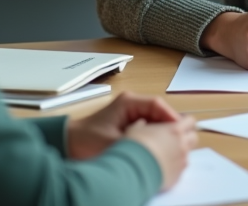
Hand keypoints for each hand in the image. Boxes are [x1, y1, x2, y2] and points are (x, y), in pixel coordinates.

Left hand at [66, 93, 182, 159]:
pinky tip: (159, 146)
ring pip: (156, 119)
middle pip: (159, 110)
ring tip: (171, 144)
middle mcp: (131, 103)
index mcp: (127, 102)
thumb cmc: (85, 139)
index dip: (170, 116)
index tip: (178, 130)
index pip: (157, 104)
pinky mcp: (130, 122)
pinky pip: (149, 126)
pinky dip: (155, 135)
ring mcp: (131, 112)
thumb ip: (134, 143)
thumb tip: (155, 146)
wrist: (68, 143)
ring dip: (163, 130)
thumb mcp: (112, 143)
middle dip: (169, 125)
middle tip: (179, 140)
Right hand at [126, 115, 197, 189]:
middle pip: (193, 137)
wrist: (133, 171)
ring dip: (180, 152)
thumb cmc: (135, 148)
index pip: (190, 121)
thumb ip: (143, 125)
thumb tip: (142, 124)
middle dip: (186, 137)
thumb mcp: (135, 129)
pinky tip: (162, 166)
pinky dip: (174, 166)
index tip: (177, 124)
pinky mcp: (178, 176)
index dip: (184, 122)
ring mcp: (181, 161)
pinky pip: (180, 168)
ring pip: (187, 154)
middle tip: (173, 139)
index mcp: (175, 130)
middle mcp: (182, 145)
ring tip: (165, 154)